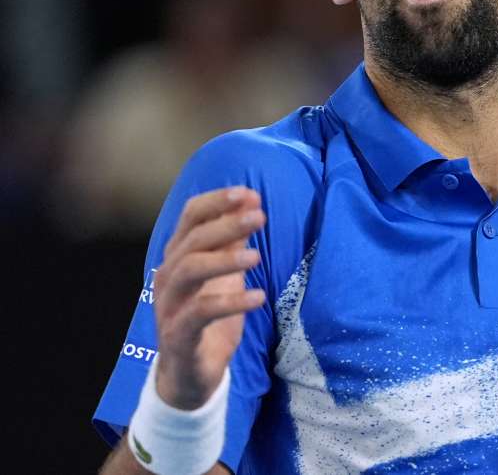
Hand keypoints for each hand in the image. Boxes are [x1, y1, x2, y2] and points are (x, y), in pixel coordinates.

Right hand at [152, 187, 266, 409]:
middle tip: (260, 216)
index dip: (217, 202)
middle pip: (191, 241)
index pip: (190, 218)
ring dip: (223, 260)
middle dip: (226, 225)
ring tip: (256, 256)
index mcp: (179, 257)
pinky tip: (258, 297)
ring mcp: (169, 306)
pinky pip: (200, 313)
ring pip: (188, 271)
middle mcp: (168, 276)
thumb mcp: (225, 275)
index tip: (249, 193)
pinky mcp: (178, 334)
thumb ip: (232, 243)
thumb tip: (250, 205)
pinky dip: (230, 303)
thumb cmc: (208, 316)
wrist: (190, 373)